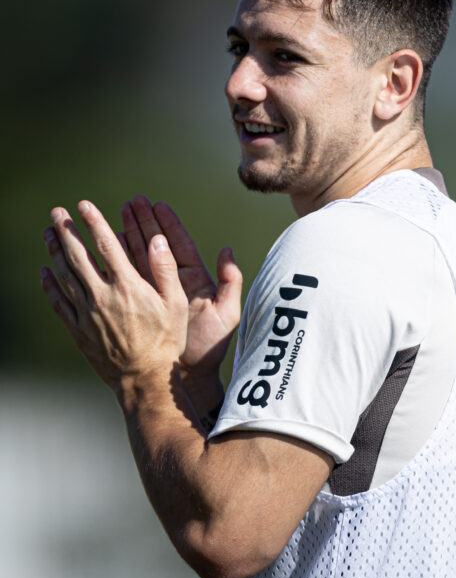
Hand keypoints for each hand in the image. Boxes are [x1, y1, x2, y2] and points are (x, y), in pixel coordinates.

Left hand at [41, 201, 187, 390]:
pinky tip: (44, 271)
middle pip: (78, 256)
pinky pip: (58, 301)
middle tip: (57, 212)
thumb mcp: (176, 303)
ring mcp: (87, 312)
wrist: (144, 378)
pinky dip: (49, 284)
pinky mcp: (78, 329)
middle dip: (66, 230)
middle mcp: (102, 295)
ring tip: (48, 233)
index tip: (85, 205)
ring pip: (65, 275)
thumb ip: (165, 269)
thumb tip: (157, 239)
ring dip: (54, 251)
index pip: (106, 245)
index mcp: (128, 285)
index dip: (94, 222)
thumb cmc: (167, 340)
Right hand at [121, 196, 242, 382]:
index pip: (179, 245)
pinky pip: (124, 280)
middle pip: (155, 246)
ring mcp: (154, 294)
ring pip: (137, 259)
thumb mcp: (227, 313)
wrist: (188, 377)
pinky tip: (102, 247)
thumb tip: (227, 249)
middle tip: (130, 201)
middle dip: (143, 222)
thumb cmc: (209, 348)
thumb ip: (230, 281)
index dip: (167, 224)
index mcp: (194, 280)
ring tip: (113, 214)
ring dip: (126, 236)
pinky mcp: (139, 306)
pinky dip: (114, 263)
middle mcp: (172, 284)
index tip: (157, 204)